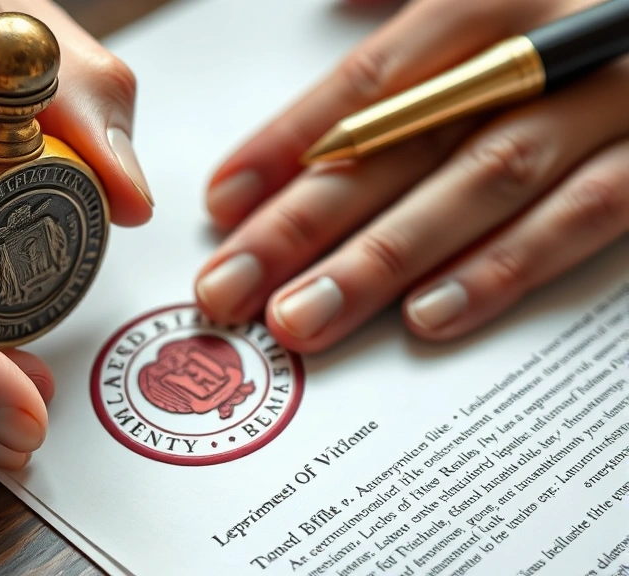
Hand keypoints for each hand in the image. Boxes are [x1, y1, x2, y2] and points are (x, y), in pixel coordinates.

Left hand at [195, 0, 627, 352]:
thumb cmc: (568, 17)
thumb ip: (408, 11)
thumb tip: (335, 7)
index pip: (369, 81)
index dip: (288, 141)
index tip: (223, 203)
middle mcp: (544, 45)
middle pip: (401, 141)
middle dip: (305, 222)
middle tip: (229, 287)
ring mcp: (609, 103)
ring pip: (477, 186)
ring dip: (381, 261)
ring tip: (301, 319)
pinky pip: (583, 218)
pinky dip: (501, 269)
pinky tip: (425, 317)